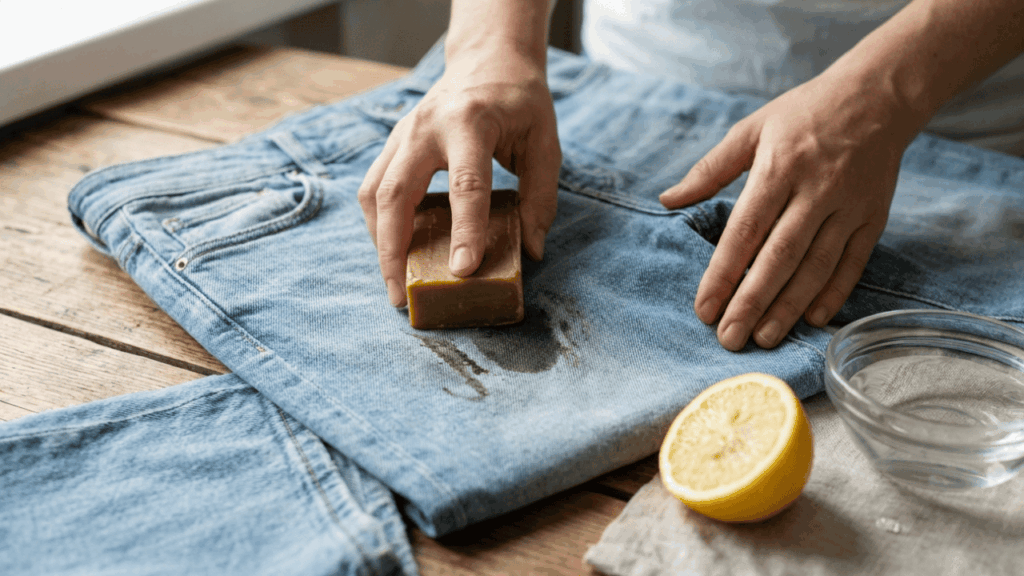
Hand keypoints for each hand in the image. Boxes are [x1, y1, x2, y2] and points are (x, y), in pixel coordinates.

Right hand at [357, 49, 560, 306]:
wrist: (489, 59)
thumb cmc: (520, 103)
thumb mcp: (544, 143)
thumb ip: (541, 197)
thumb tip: (531, 250)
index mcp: (471, 123)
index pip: (466, 185)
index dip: (465, 231)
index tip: (463, 271)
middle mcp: (427, 127)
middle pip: (396, 194)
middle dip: (394, 249)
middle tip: (401, 294)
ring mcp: (403, 133)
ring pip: (374, 193)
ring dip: (379, 242)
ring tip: (395, 281)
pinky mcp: (393, 144)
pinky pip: (373, 188)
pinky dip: (379, 224)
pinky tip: (395, 249)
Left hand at [660, 73, 914, 349]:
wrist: (877, 95)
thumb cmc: (803, 113)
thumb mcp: (751, 128)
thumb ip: (709, 169)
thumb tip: (667, 199)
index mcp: (779, 167)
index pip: (745, 231)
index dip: (723, 274)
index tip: (704, 308)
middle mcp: (816, 189)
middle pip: (780, 256)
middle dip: (752, 302)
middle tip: (730, 338)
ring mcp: (848, 206)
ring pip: (816, 266)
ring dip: (790, 306)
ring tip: (765, 338)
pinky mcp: (873, 217)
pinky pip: (853, 262)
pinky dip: (834, 293)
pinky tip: (813, 319)